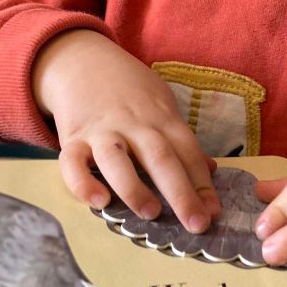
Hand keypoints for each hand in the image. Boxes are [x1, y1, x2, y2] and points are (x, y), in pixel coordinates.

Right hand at [32, 30, 219, 231]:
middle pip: (160, 157)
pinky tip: (98, 202)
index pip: (188, 151)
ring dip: (134, 187)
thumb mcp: (162, 103)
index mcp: (161, 118)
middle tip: (197, 225)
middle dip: (181, 193)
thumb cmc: (129, 91)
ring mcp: (101, 131)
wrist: (81, 61)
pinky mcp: (72, 139)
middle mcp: (134, 124)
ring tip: (151, 213)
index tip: (214, 213)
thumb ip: (182, 139)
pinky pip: (73, 163)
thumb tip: (210, 170)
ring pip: (117, 160)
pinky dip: (83, 184)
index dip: (203, 183)